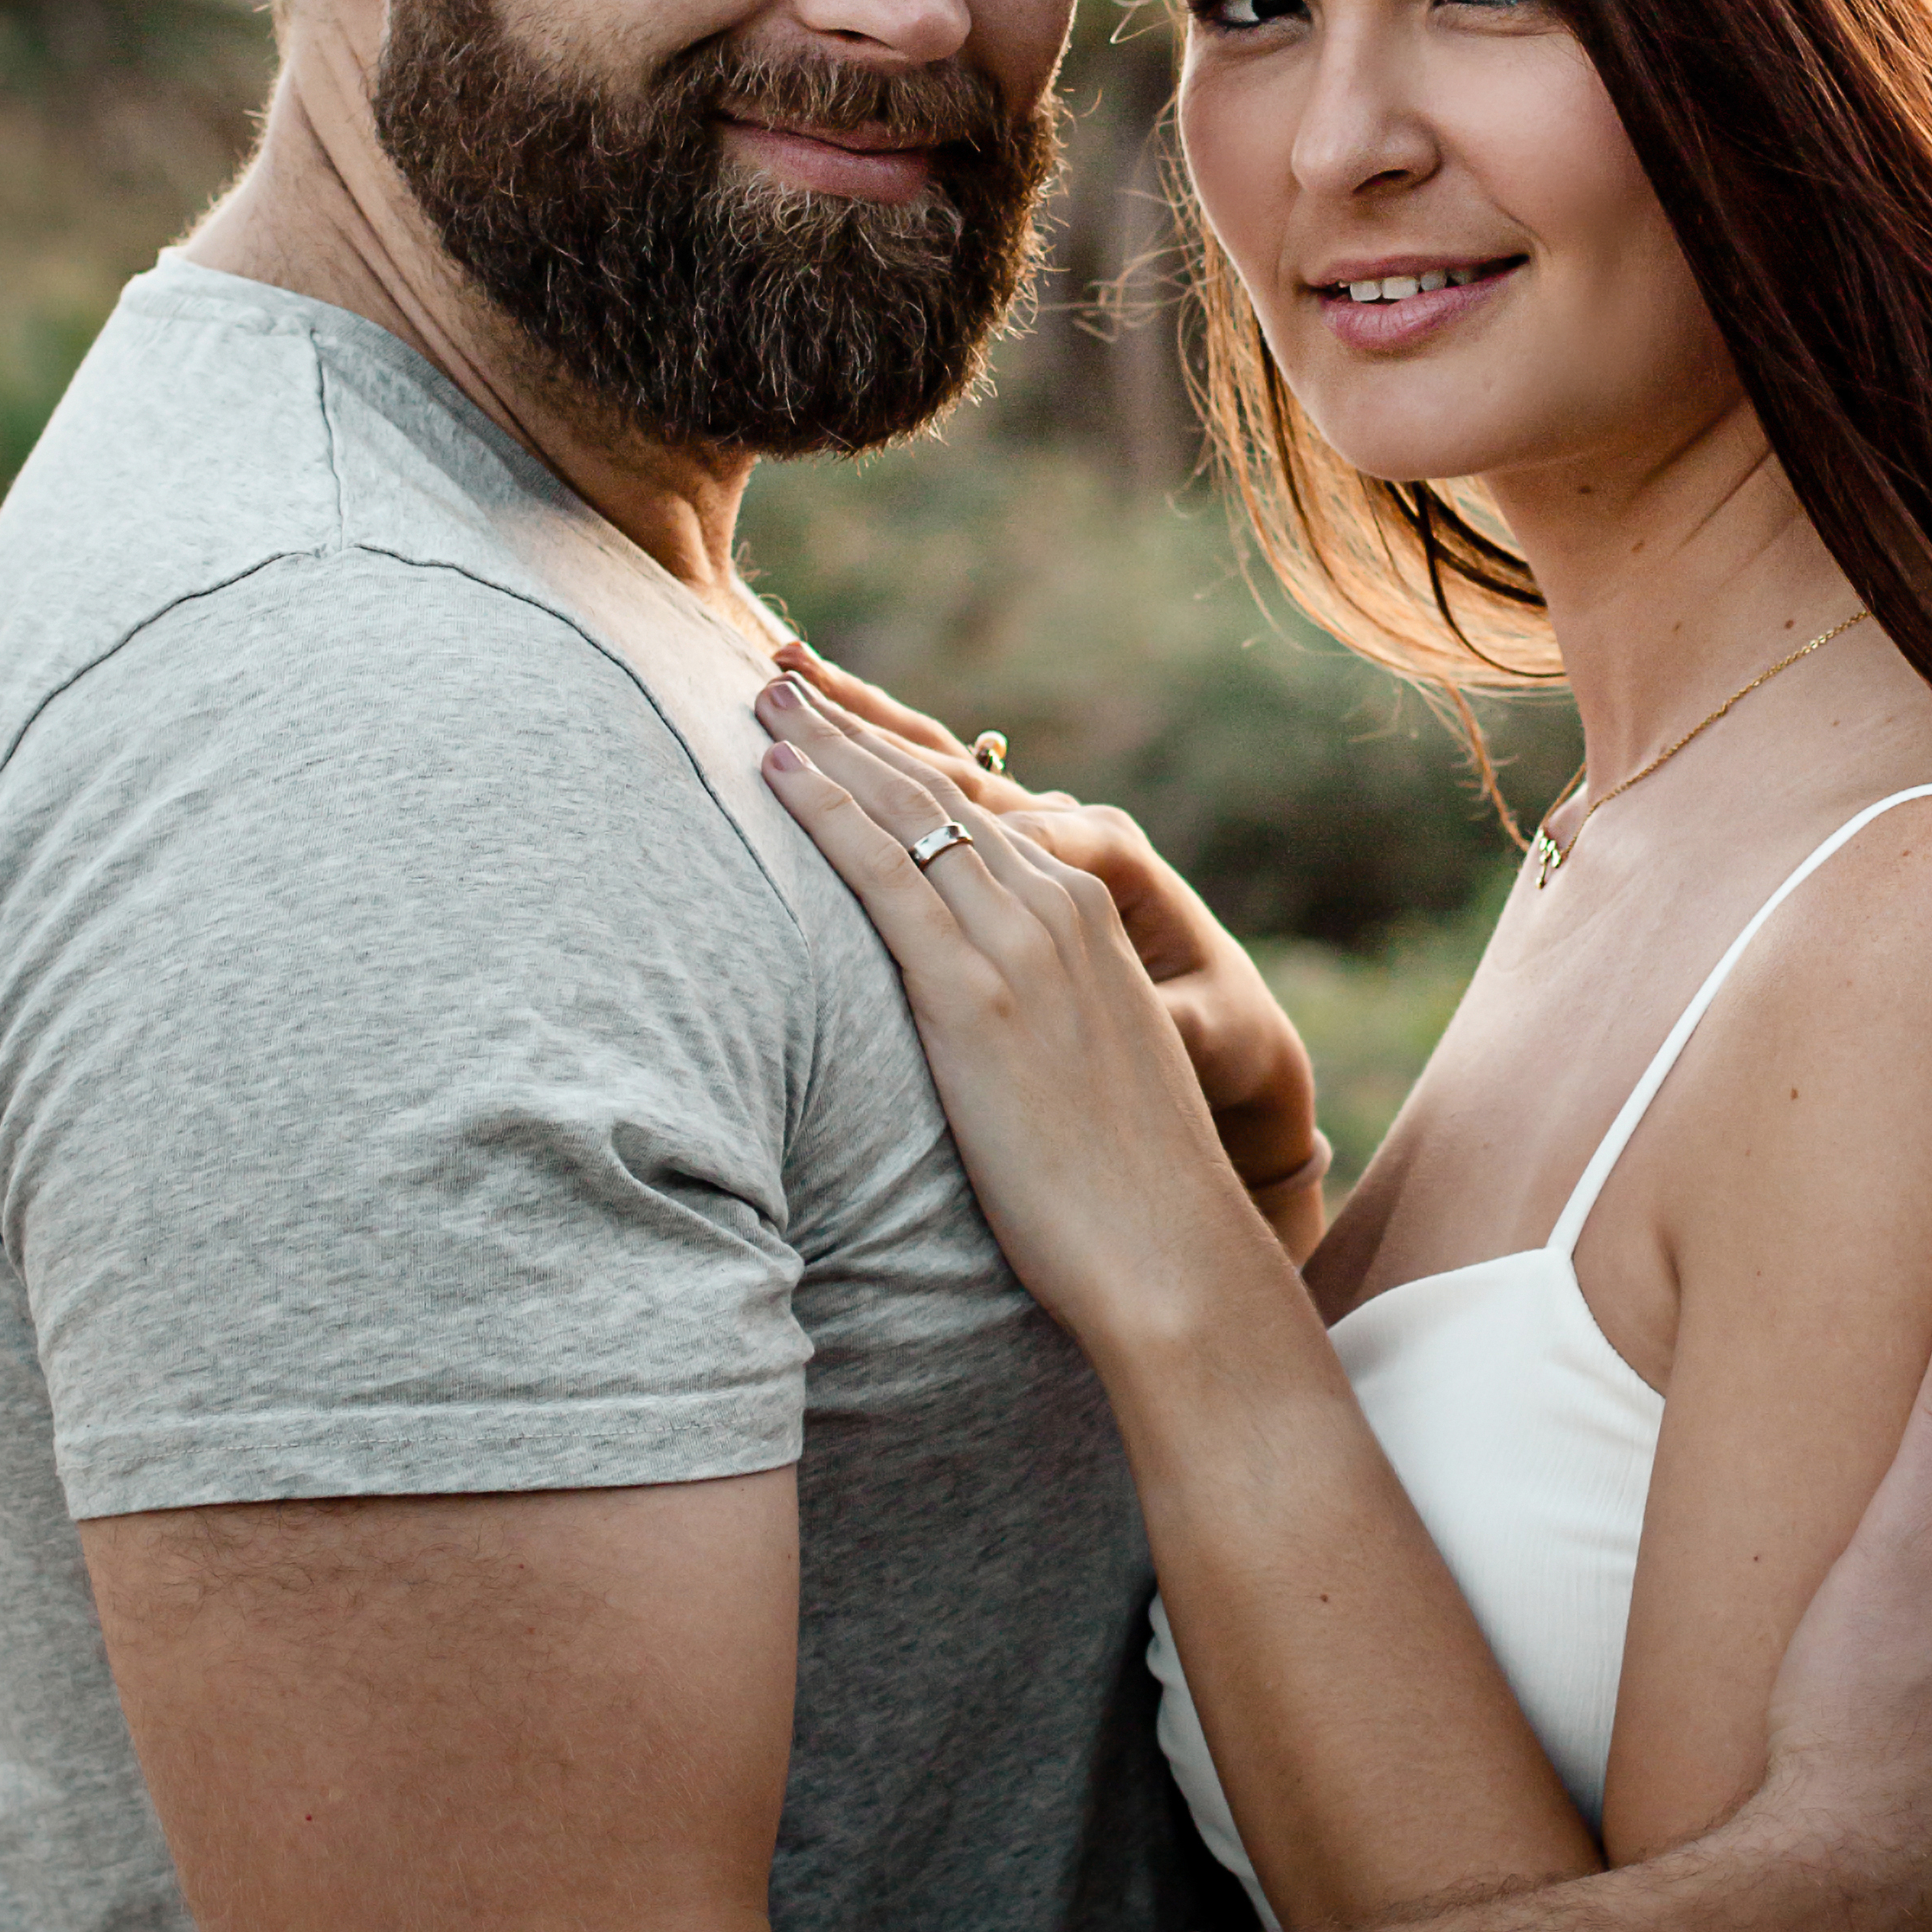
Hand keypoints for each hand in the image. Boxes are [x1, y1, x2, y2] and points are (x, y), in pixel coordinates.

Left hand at [767, 647, 1323, 1238]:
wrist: (1171, 1255)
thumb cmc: (1123, 1190)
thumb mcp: (1089, 1066)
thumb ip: (1038, 1016)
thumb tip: (981, 1028)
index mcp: (1088, 918)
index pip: (973, 813)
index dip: (895, 760)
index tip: (836, 720)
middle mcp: (1057, 909)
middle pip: (934, 792)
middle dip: (851, 729)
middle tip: (777, 677)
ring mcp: (1018, 947)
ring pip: (904, 813)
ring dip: (825, 748)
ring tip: (760, 700)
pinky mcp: (975, 995)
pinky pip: (886, 877)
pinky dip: (827, 815)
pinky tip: (777, 776)